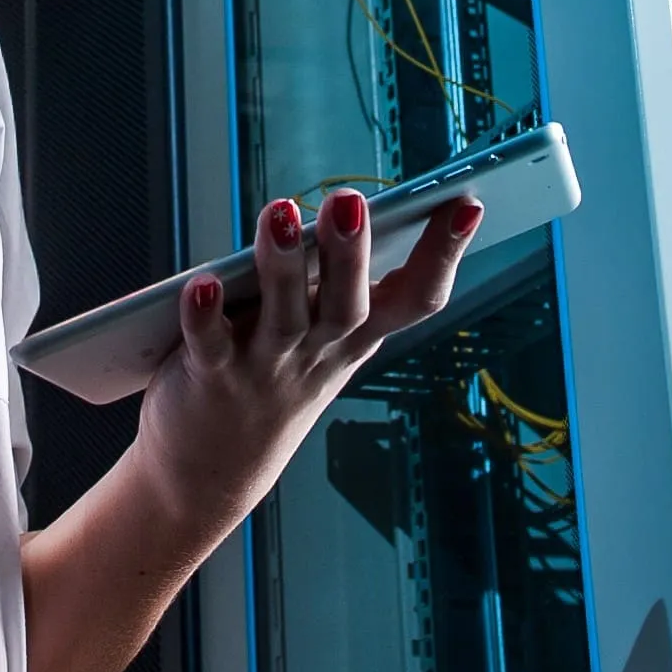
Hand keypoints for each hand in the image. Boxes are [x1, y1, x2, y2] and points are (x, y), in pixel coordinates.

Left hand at [135, 187, 482, 531]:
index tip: (469, 203)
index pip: (416, 297)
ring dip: (283, 264)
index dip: (445, 253)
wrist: (211, 470)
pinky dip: (206, 314)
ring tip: (279, 212)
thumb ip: (333, 276)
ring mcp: (268, 370)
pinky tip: (202, 284)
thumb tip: (351, 207)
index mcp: (356, 335)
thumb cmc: (271, 377)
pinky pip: (211, 344)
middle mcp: (319, 353)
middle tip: (349, 200)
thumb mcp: (318, 332)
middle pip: (347, 304)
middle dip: (350, 251)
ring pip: (283, 316)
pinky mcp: (214, 380)